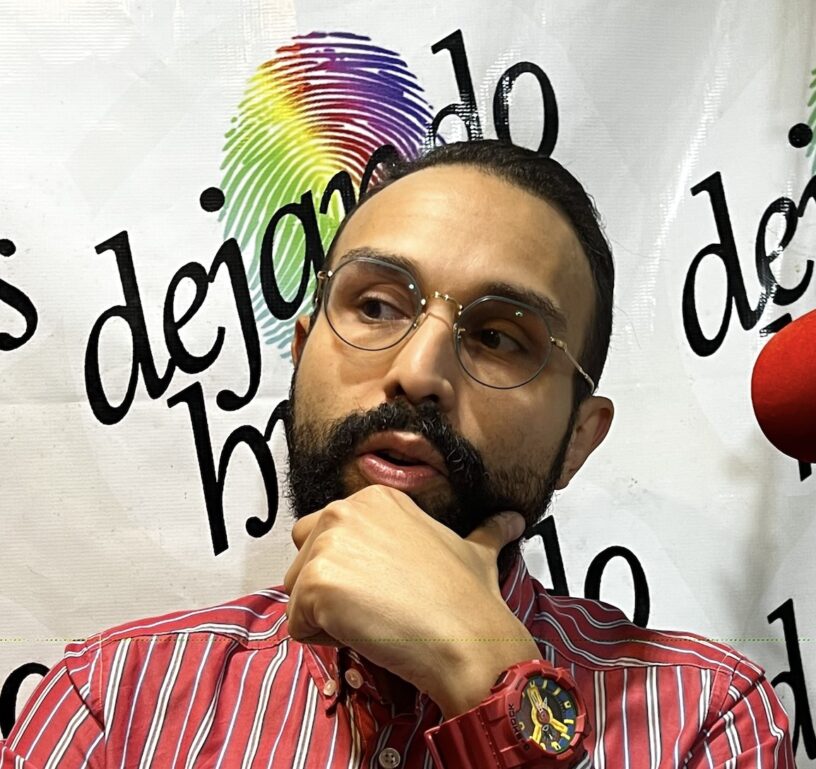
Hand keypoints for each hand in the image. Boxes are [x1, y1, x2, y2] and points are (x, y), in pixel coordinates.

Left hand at [283, 484, 539, 715]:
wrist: (468, 639)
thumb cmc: (469, 599)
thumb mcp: (476, 550)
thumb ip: (485, 531)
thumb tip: (513, 520)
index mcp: (373, 498)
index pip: (328, 535)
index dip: (356, 572)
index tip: (391, 589)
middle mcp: (344, 510)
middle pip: (304, 558)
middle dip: (330, 589)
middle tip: (379, 607)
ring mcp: (326, 545)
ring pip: (297, 594)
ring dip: (327, 618)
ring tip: (376, 621)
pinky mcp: (313, 583)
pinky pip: (296, 625)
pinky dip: (325, 641)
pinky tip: (367, 634)